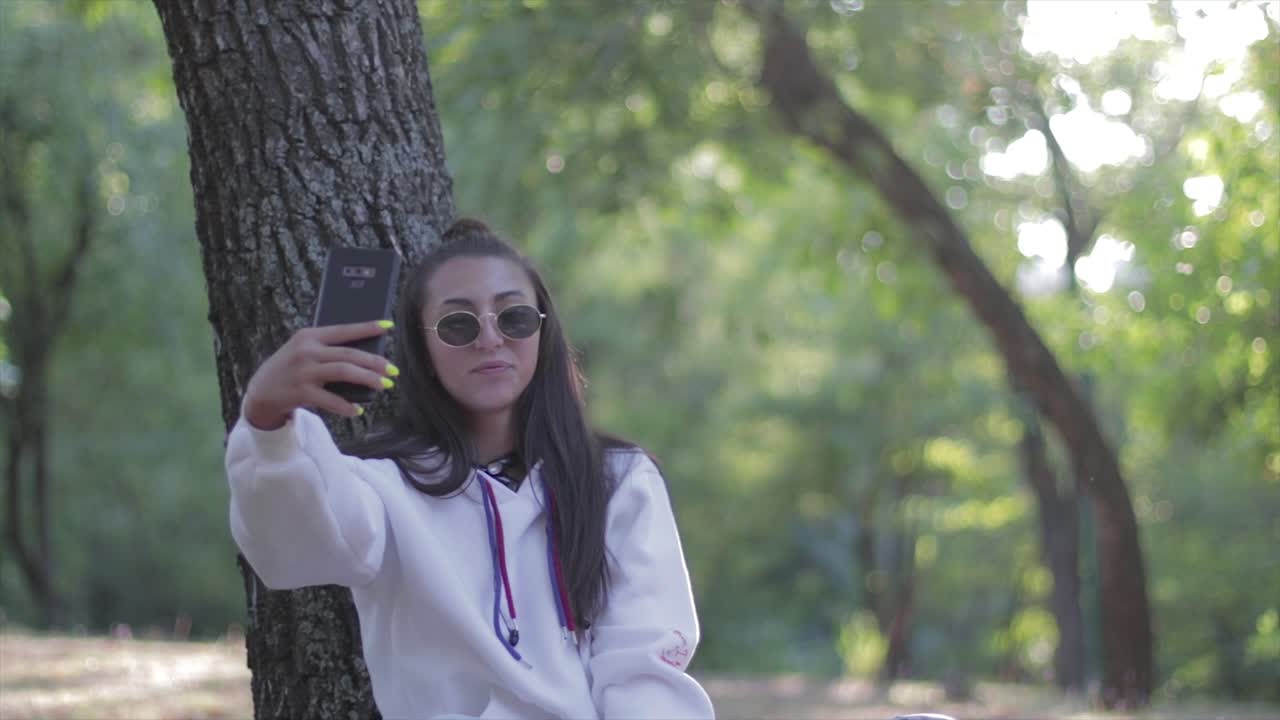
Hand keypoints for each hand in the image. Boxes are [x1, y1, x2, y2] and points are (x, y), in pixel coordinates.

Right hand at [242, 320, 396, 429]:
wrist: (260, 392)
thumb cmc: (291, 370)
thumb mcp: (303, 351)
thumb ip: (327, 350)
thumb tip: (366, 358)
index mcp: (309, 336)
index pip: (343, 330)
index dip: (367, 327)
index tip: (388, 326)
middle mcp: (306, 351)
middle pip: (349, 354)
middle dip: (375, 362)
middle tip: (393, 370)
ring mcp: (303, 372)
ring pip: (344, 372)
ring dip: (368, 379)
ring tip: (384, 385)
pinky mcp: (300, 392)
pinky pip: (330, 399)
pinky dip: (346, 406)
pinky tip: (357, 410)